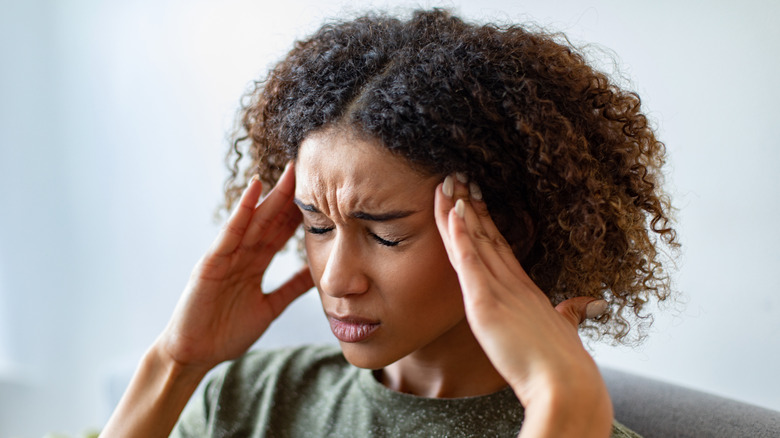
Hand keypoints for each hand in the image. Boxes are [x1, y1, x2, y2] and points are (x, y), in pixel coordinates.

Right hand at [158, 162, 313, 372]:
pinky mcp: (211, 263)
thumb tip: (316, 275)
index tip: (323, 195)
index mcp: (254, 264)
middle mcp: (241, 255)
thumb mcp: (269, 308)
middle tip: (310, 172)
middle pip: (270, 220)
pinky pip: (230, 233)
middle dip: (289, 197)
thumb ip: (290, 289)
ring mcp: (226, 256)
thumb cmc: (226, 333)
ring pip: (253, 221)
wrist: (195, 356)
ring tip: (289, 173)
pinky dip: (242, 211)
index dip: (299, 214)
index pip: (281, 233)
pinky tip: (255, 190)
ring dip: (271, 196)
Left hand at [434, 174, 611, 437]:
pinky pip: (470, 262)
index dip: (484, 221)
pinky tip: (452, 212)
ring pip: (473, 241)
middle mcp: (512, 283)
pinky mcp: (486, 303)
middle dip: (468, 205)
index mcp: (526, 289)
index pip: (499, 247)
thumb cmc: (564, 365)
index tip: (473, 198)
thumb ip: (569, 314)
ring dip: (458, 211)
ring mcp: (499, 290)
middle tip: (455, 177)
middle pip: (484, 235)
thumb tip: (579, 305)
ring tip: (447, 182)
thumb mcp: (563, 330)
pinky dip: (460, 236)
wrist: (566, 385)